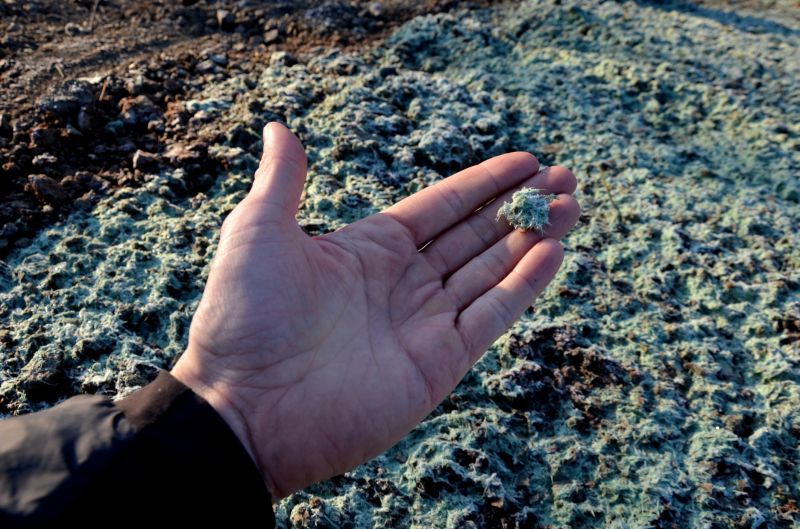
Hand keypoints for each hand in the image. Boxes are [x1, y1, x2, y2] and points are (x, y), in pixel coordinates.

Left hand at [170, 122, 579, 499]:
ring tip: (572, 205)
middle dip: (521, 206)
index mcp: (370, 249)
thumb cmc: (244, 317)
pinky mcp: (439, 363)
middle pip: (477, 236)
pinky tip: (552, 253)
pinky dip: (524, 286)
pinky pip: (492, 316)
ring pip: (493, 271)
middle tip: (565, 177)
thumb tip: (278, 127)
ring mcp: (424, 323)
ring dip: (533, 238)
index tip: (525, 160)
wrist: (243, 409)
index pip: (442, 207)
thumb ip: (284, 180)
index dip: (483, 183)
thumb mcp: (259, 232)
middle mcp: (404, 283)